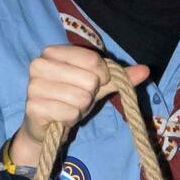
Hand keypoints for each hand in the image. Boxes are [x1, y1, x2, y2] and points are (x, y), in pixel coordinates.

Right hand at [11, 45, 148, 165]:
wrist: (45, 127)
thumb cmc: (70, 100)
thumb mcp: (96, 86)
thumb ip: (119, 77)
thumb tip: (146, 70)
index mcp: (53, 52)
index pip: (93, 60)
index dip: (102, 76)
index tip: (95, 84)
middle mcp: (39, 64)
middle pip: (89, 79)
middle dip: (90, 94)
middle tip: (78, 99)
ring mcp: (33, 85)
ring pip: (81, 98)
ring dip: (81, 108)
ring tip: (70, 108)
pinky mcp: (33, 107)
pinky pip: (70, 113)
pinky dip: (71, 119)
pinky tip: (61, 117)